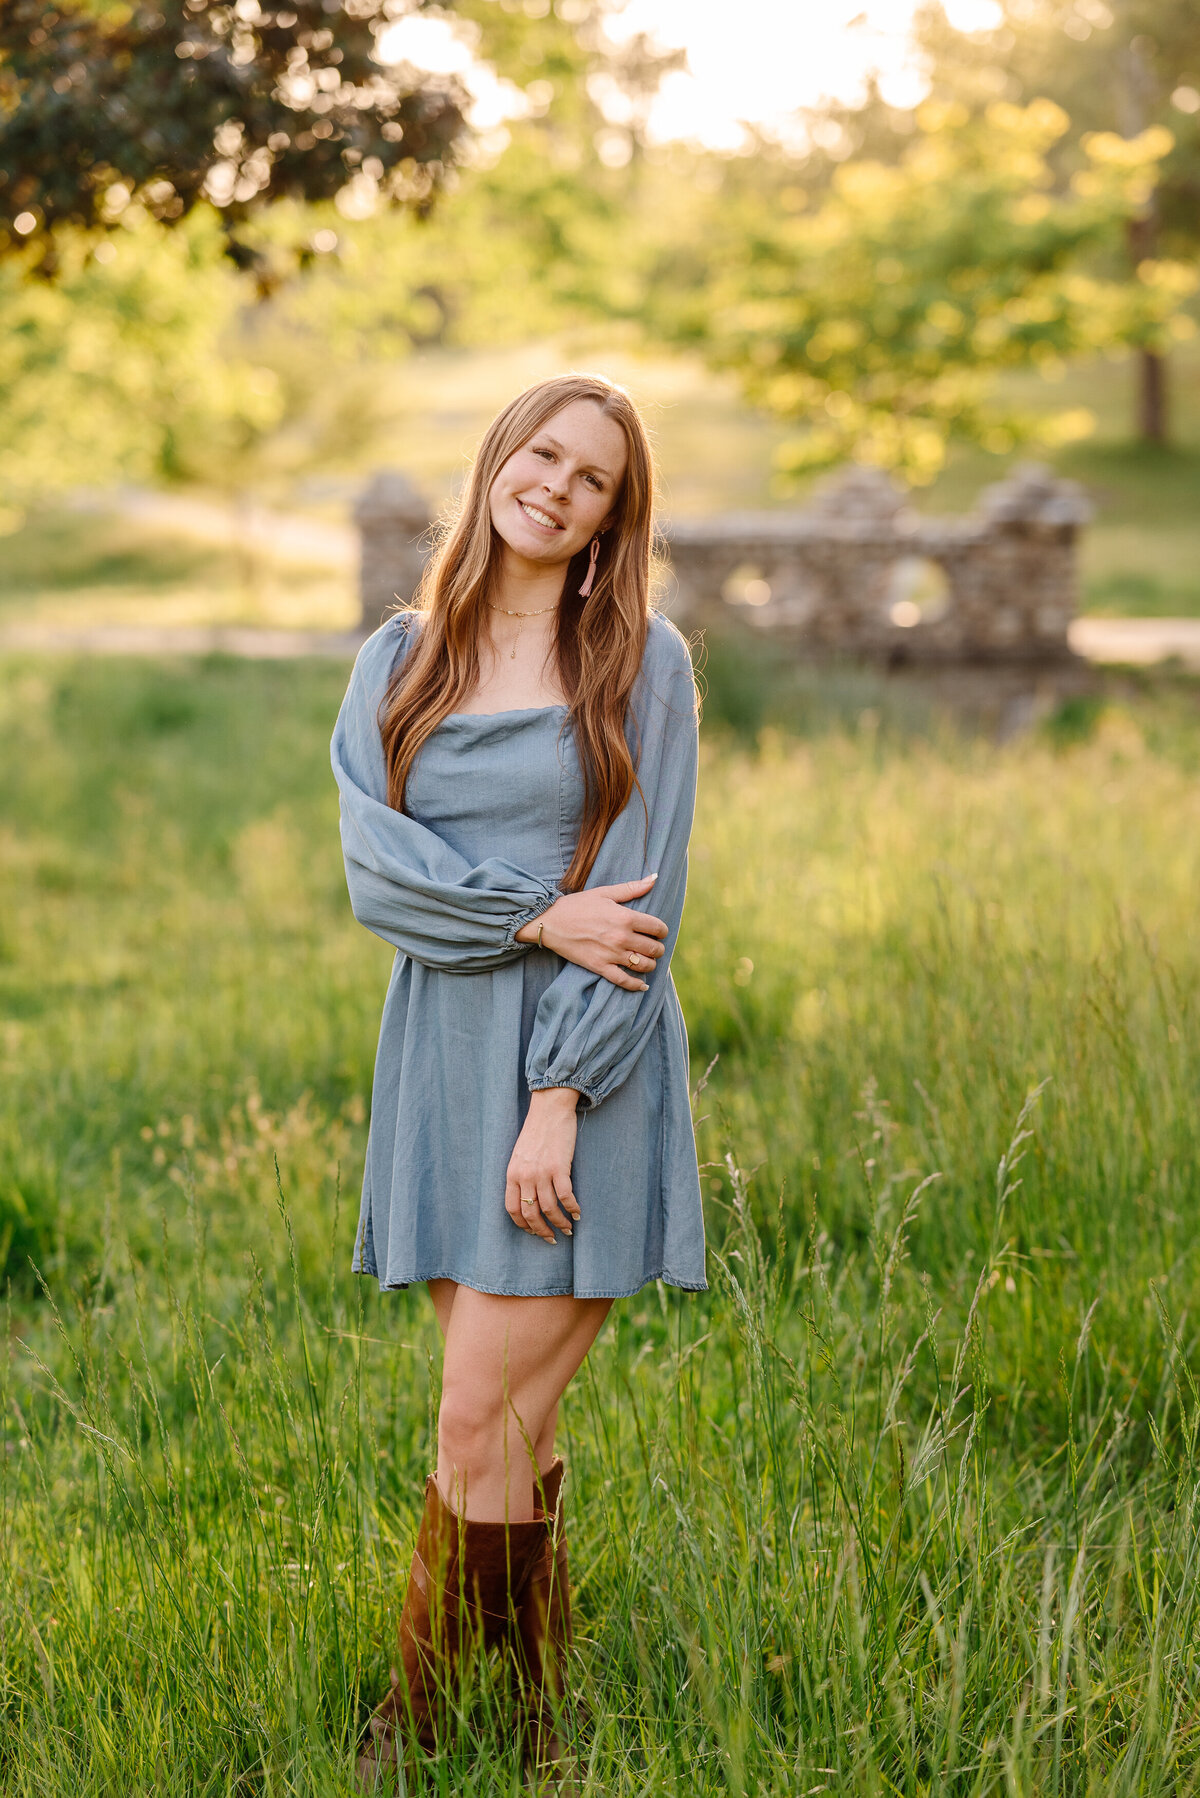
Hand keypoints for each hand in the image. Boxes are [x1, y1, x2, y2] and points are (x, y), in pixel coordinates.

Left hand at [505, 1090, 581, 1243]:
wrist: (549, 1109)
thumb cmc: (537, 1131)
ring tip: (568, 1229)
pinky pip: (565, 1196)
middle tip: (552, 1238)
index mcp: (512, 1173)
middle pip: (530, 1214)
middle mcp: (524, 1176)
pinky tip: (577, 1213)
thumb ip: (521, 1175)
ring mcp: (541, 1172)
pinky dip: (572, 1208)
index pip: (512, 1209)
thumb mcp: (520, 1154)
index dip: (523, 1225)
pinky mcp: (559, 1167)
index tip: (534, 1232)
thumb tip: (531, 1197)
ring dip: (560, 1224)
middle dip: (542, 1230)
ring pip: (549, 1209)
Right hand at [517, 873, 666, 990]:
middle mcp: (621, 937)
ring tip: (647, 961)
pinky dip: (636, 986)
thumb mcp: (604, 892)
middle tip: (654, 946)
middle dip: (658, 948)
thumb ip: (631, 888)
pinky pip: (624, 981)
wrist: (550, 922)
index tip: (659, 932)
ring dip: (650, 964)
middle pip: (654, 948)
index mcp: (625, 917)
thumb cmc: (577, 905)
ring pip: (644, 965)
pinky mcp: (600, 967)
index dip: (662, 930)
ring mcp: (611, 954)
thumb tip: (654, 878)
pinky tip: (643, 986)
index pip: (658, 928)